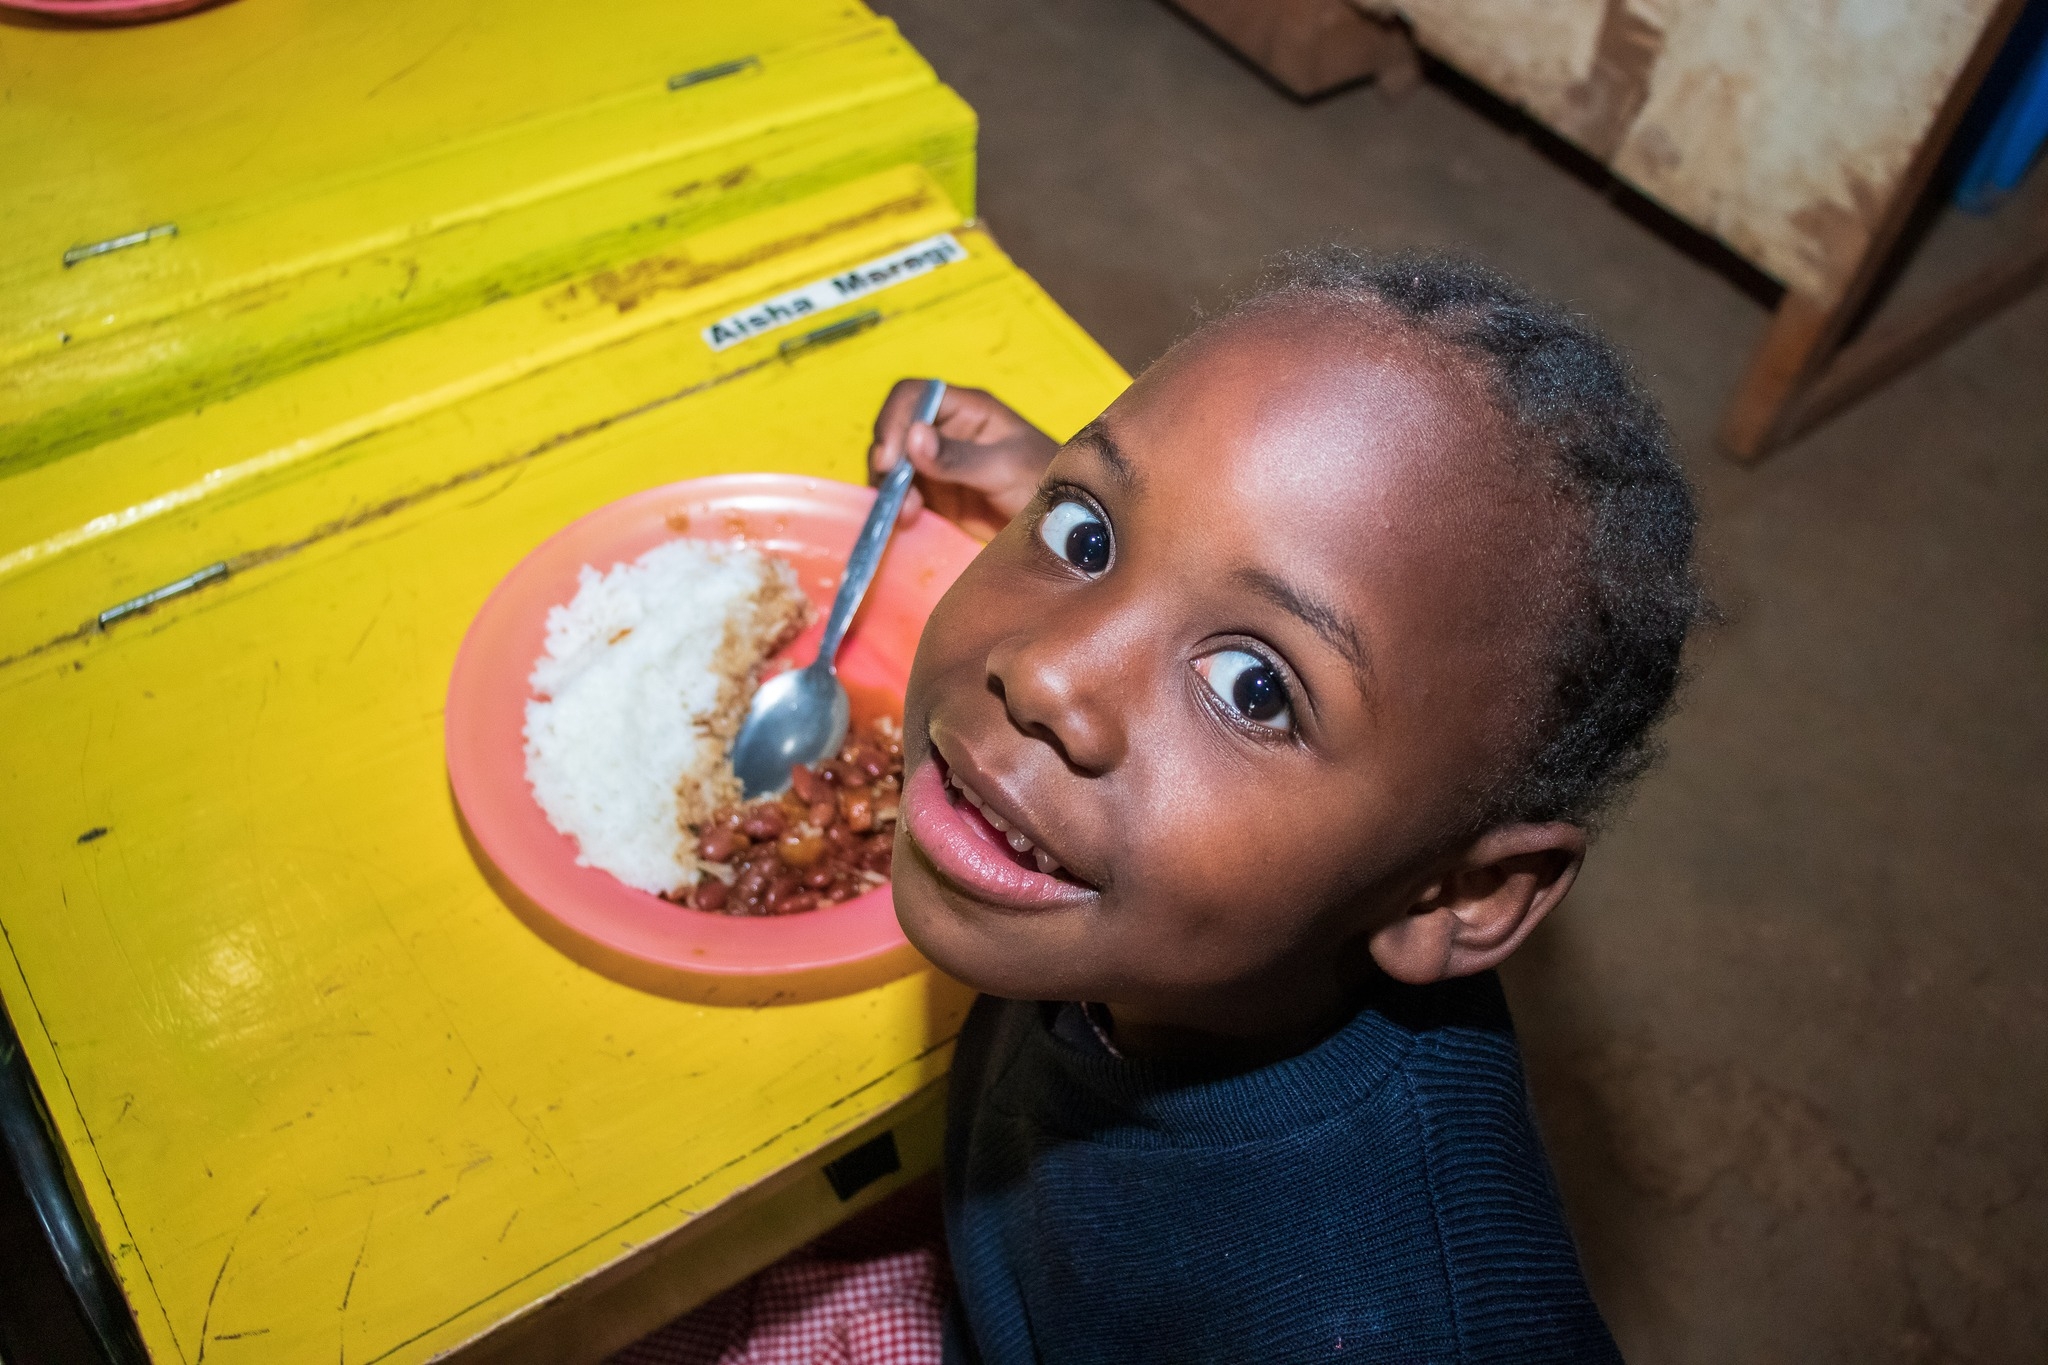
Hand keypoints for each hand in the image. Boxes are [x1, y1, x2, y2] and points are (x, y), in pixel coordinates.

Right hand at [868, 380, 1058, 540]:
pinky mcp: (936, 495)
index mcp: (967, 408)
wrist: (1066, 526)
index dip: (895, 420)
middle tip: (894, 494)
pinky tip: (906, 520)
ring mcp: (938, 463)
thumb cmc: (1047, 484)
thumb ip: (958, 456)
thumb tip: (913, 437)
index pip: (914, 396)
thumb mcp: (1005, 468)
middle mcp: (946, 430)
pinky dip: (896, 505)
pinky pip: (902, 494)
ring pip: (893, 465)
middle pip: (896, 430)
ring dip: (890, 487)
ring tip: (906, 514)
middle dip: (888, 459)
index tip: (889, 459)